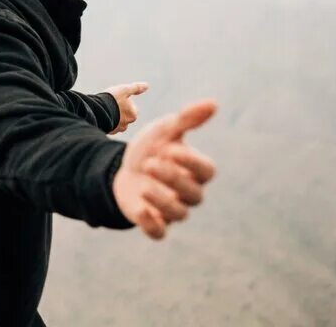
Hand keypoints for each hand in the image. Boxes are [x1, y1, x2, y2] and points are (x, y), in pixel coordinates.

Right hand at [103, 81, 148, 133]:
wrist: (97, 110)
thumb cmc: (112, 99)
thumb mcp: (124, 90)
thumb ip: (136, 88)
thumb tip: (146, 86)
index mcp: (133, 115)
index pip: (132, 108)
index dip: (125, 102)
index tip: (117, 99)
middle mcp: (126, 125)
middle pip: (124, 116)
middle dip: (119, 111)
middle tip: (111, 104)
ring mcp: (116, 129)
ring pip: (116, 122)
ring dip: (112, 116)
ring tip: (105, 109)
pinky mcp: (108, 131)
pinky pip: (109, 125)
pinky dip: (106, 121)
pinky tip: (102, 115)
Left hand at [112, 98, 217, 239]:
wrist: (122, 166)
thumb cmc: (152, 148)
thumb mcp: (165, 130)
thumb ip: (187, 119)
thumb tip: (213, 103)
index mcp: (194, 170)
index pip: (206, 171)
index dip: (192, 162)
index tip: (172, 149)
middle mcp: (187, 192)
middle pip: (194, 194)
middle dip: (173, 179)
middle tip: (150, 163)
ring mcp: (171, 208)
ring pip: (179, 214)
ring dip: (162, 201)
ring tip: (143, 184)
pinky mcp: (153, 221)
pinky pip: (160, 232)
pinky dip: (152, 225)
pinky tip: (140, 209)